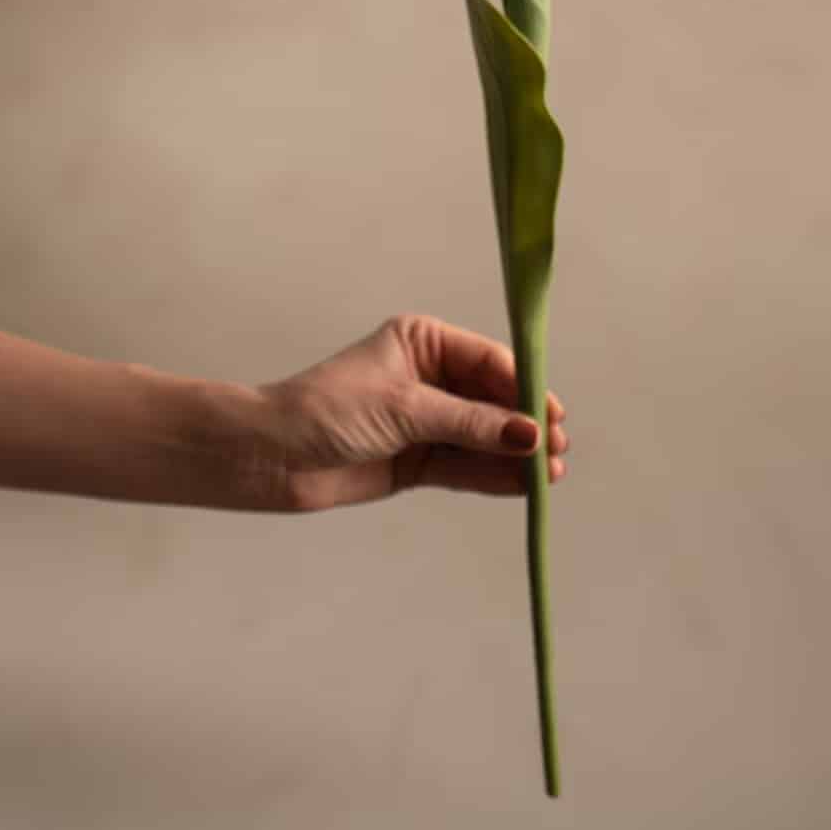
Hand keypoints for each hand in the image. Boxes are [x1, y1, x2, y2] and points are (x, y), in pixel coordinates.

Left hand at [255, 312, 569, 510]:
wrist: (271, 457)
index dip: (524, 387)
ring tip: (550, 475)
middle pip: (492, 400)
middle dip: (524, 424)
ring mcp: (425, 421)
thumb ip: (470, 423)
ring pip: (482, 437)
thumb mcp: (405, 409)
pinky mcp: (417, 460)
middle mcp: (429, 377)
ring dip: (515, 455)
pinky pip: (465, 466)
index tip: (553, 414)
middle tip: (559, 449)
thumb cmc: (328, 410)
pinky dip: (493, 476)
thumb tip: (530, 433)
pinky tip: (523, 486)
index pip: (488, 361)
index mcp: (424, 342)